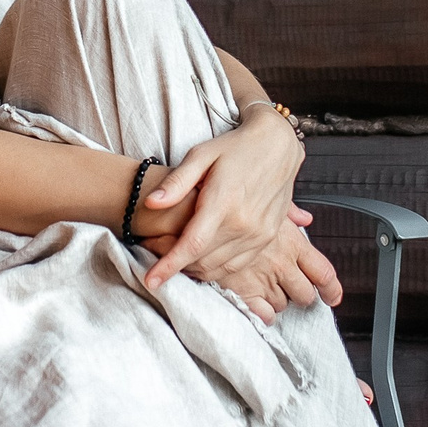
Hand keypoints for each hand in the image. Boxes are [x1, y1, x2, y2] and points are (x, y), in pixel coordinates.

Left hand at [135, 106, 340, 315]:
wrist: (278, 146)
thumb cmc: (235, 148)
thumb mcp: (201, 155)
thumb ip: (176, 182)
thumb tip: (151, 203)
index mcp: (223, 202)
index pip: (192, 245)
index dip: (169, 266)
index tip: (150, 280)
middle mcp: (244, 223)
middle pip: (203, 261)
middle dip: (177, 267)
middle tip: (158, 258)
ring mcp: (258, 234)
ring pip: (219, 269)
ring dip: (196, 270)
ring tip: (178, 259)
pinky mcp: (267, 237)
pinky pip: (238, 265)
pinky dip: (217, 268)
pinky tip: (203, 258)